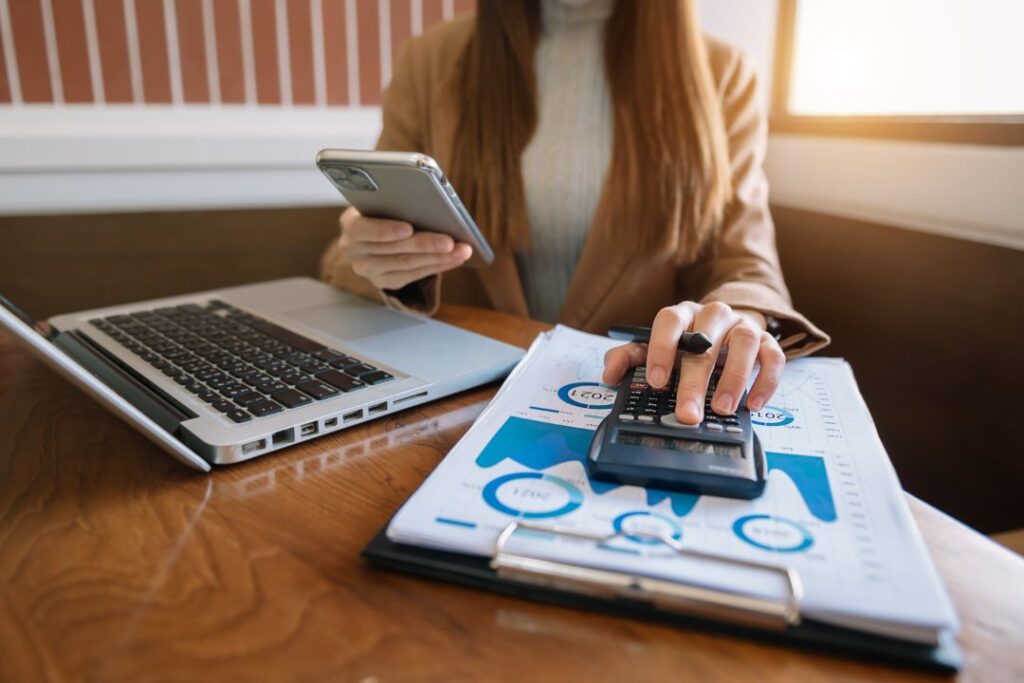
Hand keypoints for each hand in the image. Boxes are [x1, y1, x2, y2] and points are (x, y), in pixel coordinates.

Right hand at [336, 207, 472, 289]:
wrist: (368, 235)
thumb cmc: (380, 210)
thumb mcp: (378, 203)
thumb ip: (394, 203)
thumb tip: (430, 205)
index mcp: (350, 225)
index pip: (364, 229)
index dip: (386, 230)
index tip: (408, 228)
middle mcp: (354, 251)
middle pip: (393, 249)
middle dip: (425, 245)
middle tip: (450, 241)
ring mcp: (368, 270)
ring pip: (406, 264)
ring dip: (438, 258)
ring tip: (461, 251)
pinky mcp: (383, 282)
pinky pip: (412, 276)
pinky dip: (436, 266)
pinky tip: (454, 259)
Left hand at [602, 302, 784, 424]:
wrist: (726, 330)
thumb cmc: (686, 344)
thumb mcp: (655, 348)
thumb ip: (629, 357)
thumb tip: (608, 374)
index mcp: (683, 314)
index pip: (669, 320)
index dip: (661, 349)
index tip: (655, 382)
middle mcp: (714, 315)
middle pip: (706, 341)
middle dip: (694, 381)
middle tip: (688, 413)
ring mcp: (744, 326)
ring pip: (745, 342)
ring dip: (734, 378)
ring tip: (722, 409)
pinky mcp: (768, 341)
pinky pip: (774, 357)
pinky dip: (765, 381)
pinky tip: (752, 405)